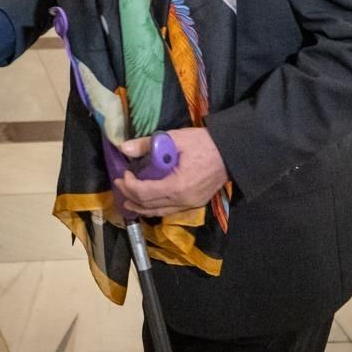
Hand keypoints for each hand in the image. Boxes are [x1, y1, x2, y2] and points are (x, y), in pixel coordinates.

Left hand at [113, 128, 228, 217]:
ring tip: (128, 200)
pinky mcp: (195, 204)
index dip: (129, 185)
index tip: (124, 173)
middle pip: (149, 205)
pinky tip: (148, 202)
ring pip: (159, 212)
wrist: (232, 152)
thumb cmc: (204, 143)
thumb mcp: (175, 138)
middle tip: (120, 185)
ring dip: (141, 207)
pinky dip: (155, 207)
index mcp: (178, 186)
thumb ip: (148, 144)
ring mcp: (190, 205)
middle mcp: (183, 201)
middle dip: (131, 196)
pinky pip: (169, 210)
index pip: (145, 193)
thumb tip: (124, 148)